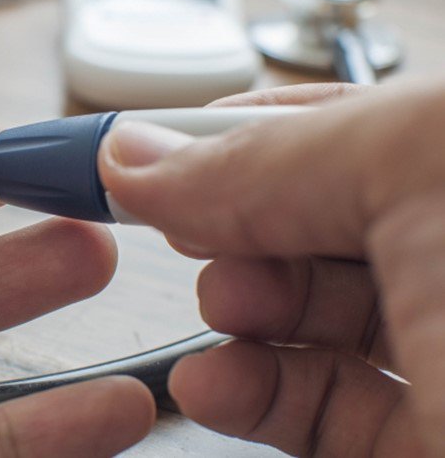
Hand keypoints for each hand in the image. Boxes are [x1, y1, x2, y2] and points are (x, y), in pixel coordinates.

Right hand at [98, 82, 444, 455]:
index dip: (230, 129)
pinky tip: (210, 383)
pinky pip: (319, 414)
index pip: (329, 122)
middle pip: (308, 220)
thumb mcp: (406, 166)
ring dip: (232, 313)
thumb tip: (134, 155)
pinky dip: (246, 396)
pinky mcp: (428, 444)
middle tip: (178, 226)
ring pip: (307, 319)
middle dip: (230, 224)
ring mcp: (443, 351)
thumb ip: (260, 157)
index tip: (136, 142)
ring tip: (220, 308)